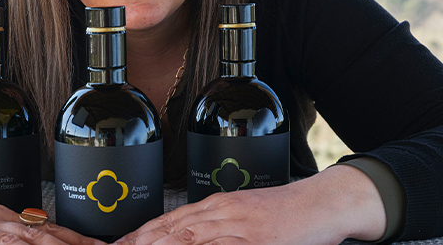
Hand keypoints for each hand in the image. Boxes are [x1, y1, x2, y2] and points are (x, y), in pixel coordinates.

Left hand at [113, 165, 385, 244]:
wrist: (321, 203)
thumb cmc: (284, 213)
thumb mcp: (243, 214)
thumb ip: (216, 227)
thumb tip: (187, 237)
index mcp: (217, 206)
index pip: (171, 221)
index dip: (143, 233)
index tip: (123, 242)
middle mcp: (222, 213)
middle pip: (173, 229)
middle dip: (143, 241)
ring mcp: (239, 225)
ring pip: (191, 237)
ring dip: (163, 244)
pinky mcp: (257, 238)